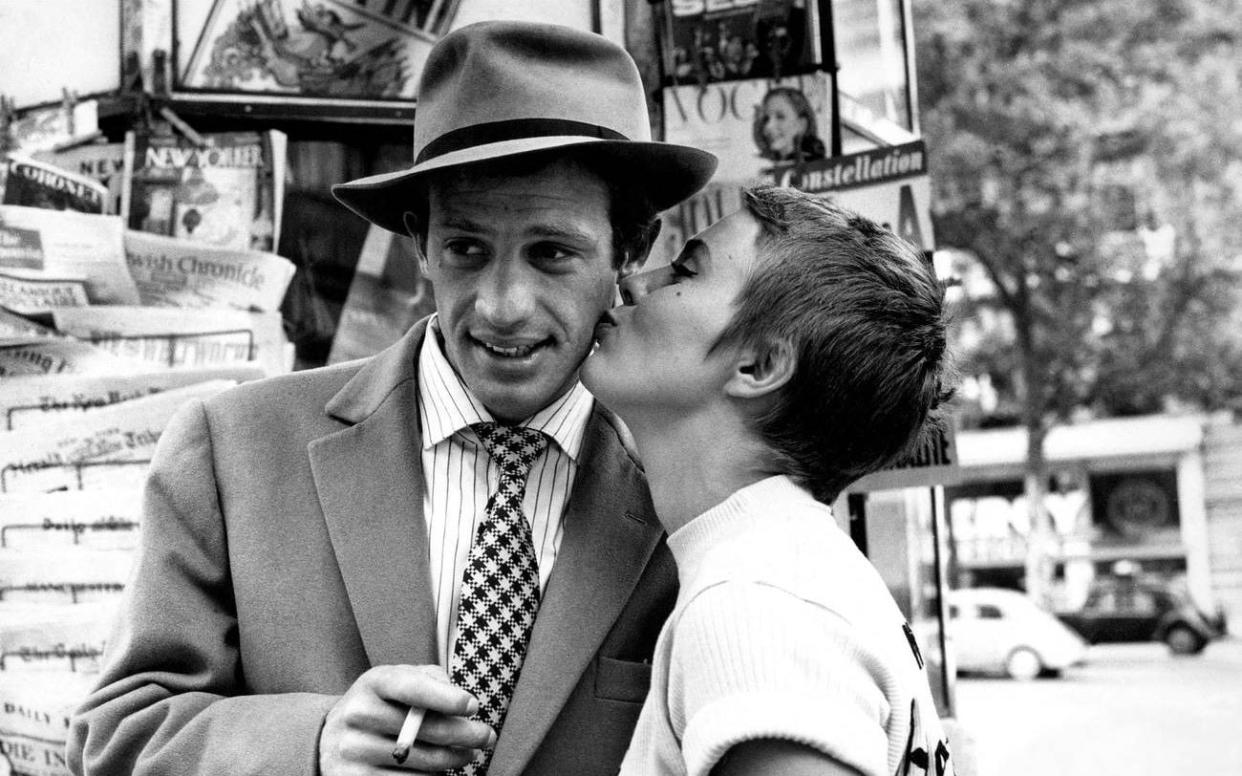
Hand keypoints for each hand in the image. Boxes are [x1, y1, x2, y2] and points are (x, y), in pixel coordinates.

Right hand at [319, 664, 495, 773]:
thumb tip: (460, 703)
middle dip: (465, 734)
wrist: (331, 739)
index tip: (472, 706)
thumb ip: (430, 679)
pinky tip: (439, 771)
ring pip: (422, 761)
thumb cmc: (380, 704)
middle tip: (487, 737)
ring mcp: (354, 751)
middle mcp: (358, 715)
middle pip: (424, 729)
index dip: (445, 697)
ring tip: (466, 755)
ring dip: (454, 759)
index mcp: (372, 683)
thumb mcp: (397, 681)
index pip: (411, 687)